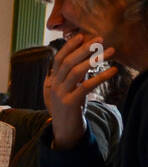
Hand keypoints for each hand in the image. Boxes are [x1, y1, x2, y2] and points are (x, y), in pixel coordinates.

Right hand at [45, 33, 118, 149]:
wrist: (64, 130)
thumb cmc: (69, 107)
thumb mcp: (69, 89)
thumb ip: (73, 75)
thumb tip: (84, 57)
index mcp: (53, 80)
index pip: (59, 59)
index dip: (69, 46)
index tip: (82, 36)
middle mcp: (55, 86)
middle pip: (68, 62)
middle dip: (84, 49)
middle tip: (100, 39)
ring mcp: (61, 95)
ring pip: (76, 72)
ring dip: (95, 59)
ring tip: (111, 51)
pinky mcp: (70, 103)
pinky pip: (86, 86)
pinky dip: (101, 77)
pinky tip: (113, 71)